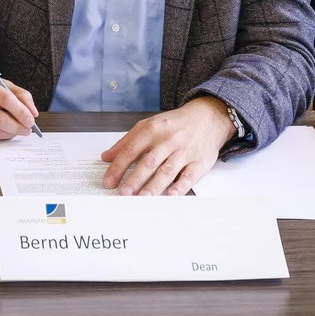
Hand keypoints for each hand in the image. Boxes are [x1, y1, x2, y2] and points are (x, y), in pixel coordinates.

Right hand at [0, 71, 37, 139]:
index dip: (20, 111)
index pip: (5, 99)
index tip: (30, 119)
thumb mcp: (1, 82)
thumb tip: (32, 112)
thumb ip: (20, 95)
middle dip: (17, 126)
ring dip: (10, 133)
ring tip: (18, 130)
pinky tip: (5, 130)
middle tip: (27, 129)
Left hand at [101, 97, 233, 196]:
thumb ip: (127, 142)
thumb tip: (107, 157)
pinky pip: (188, 176)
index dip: (118, 167)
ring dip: (153, 186)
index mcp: (153, 130)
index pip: (131, 150)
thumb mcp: (149, 125)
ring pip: (167, 171)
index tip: (109, 182)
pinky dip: (179, 187)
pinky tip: (170, 196)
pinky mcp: (199, 162)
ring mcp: (184, 151)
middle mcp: (168, 140)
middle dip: (135, 179)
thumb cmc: (175, 124)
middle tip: (123, 193)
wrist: (207, 116)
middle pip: (149, 162)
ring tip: (142, 198)